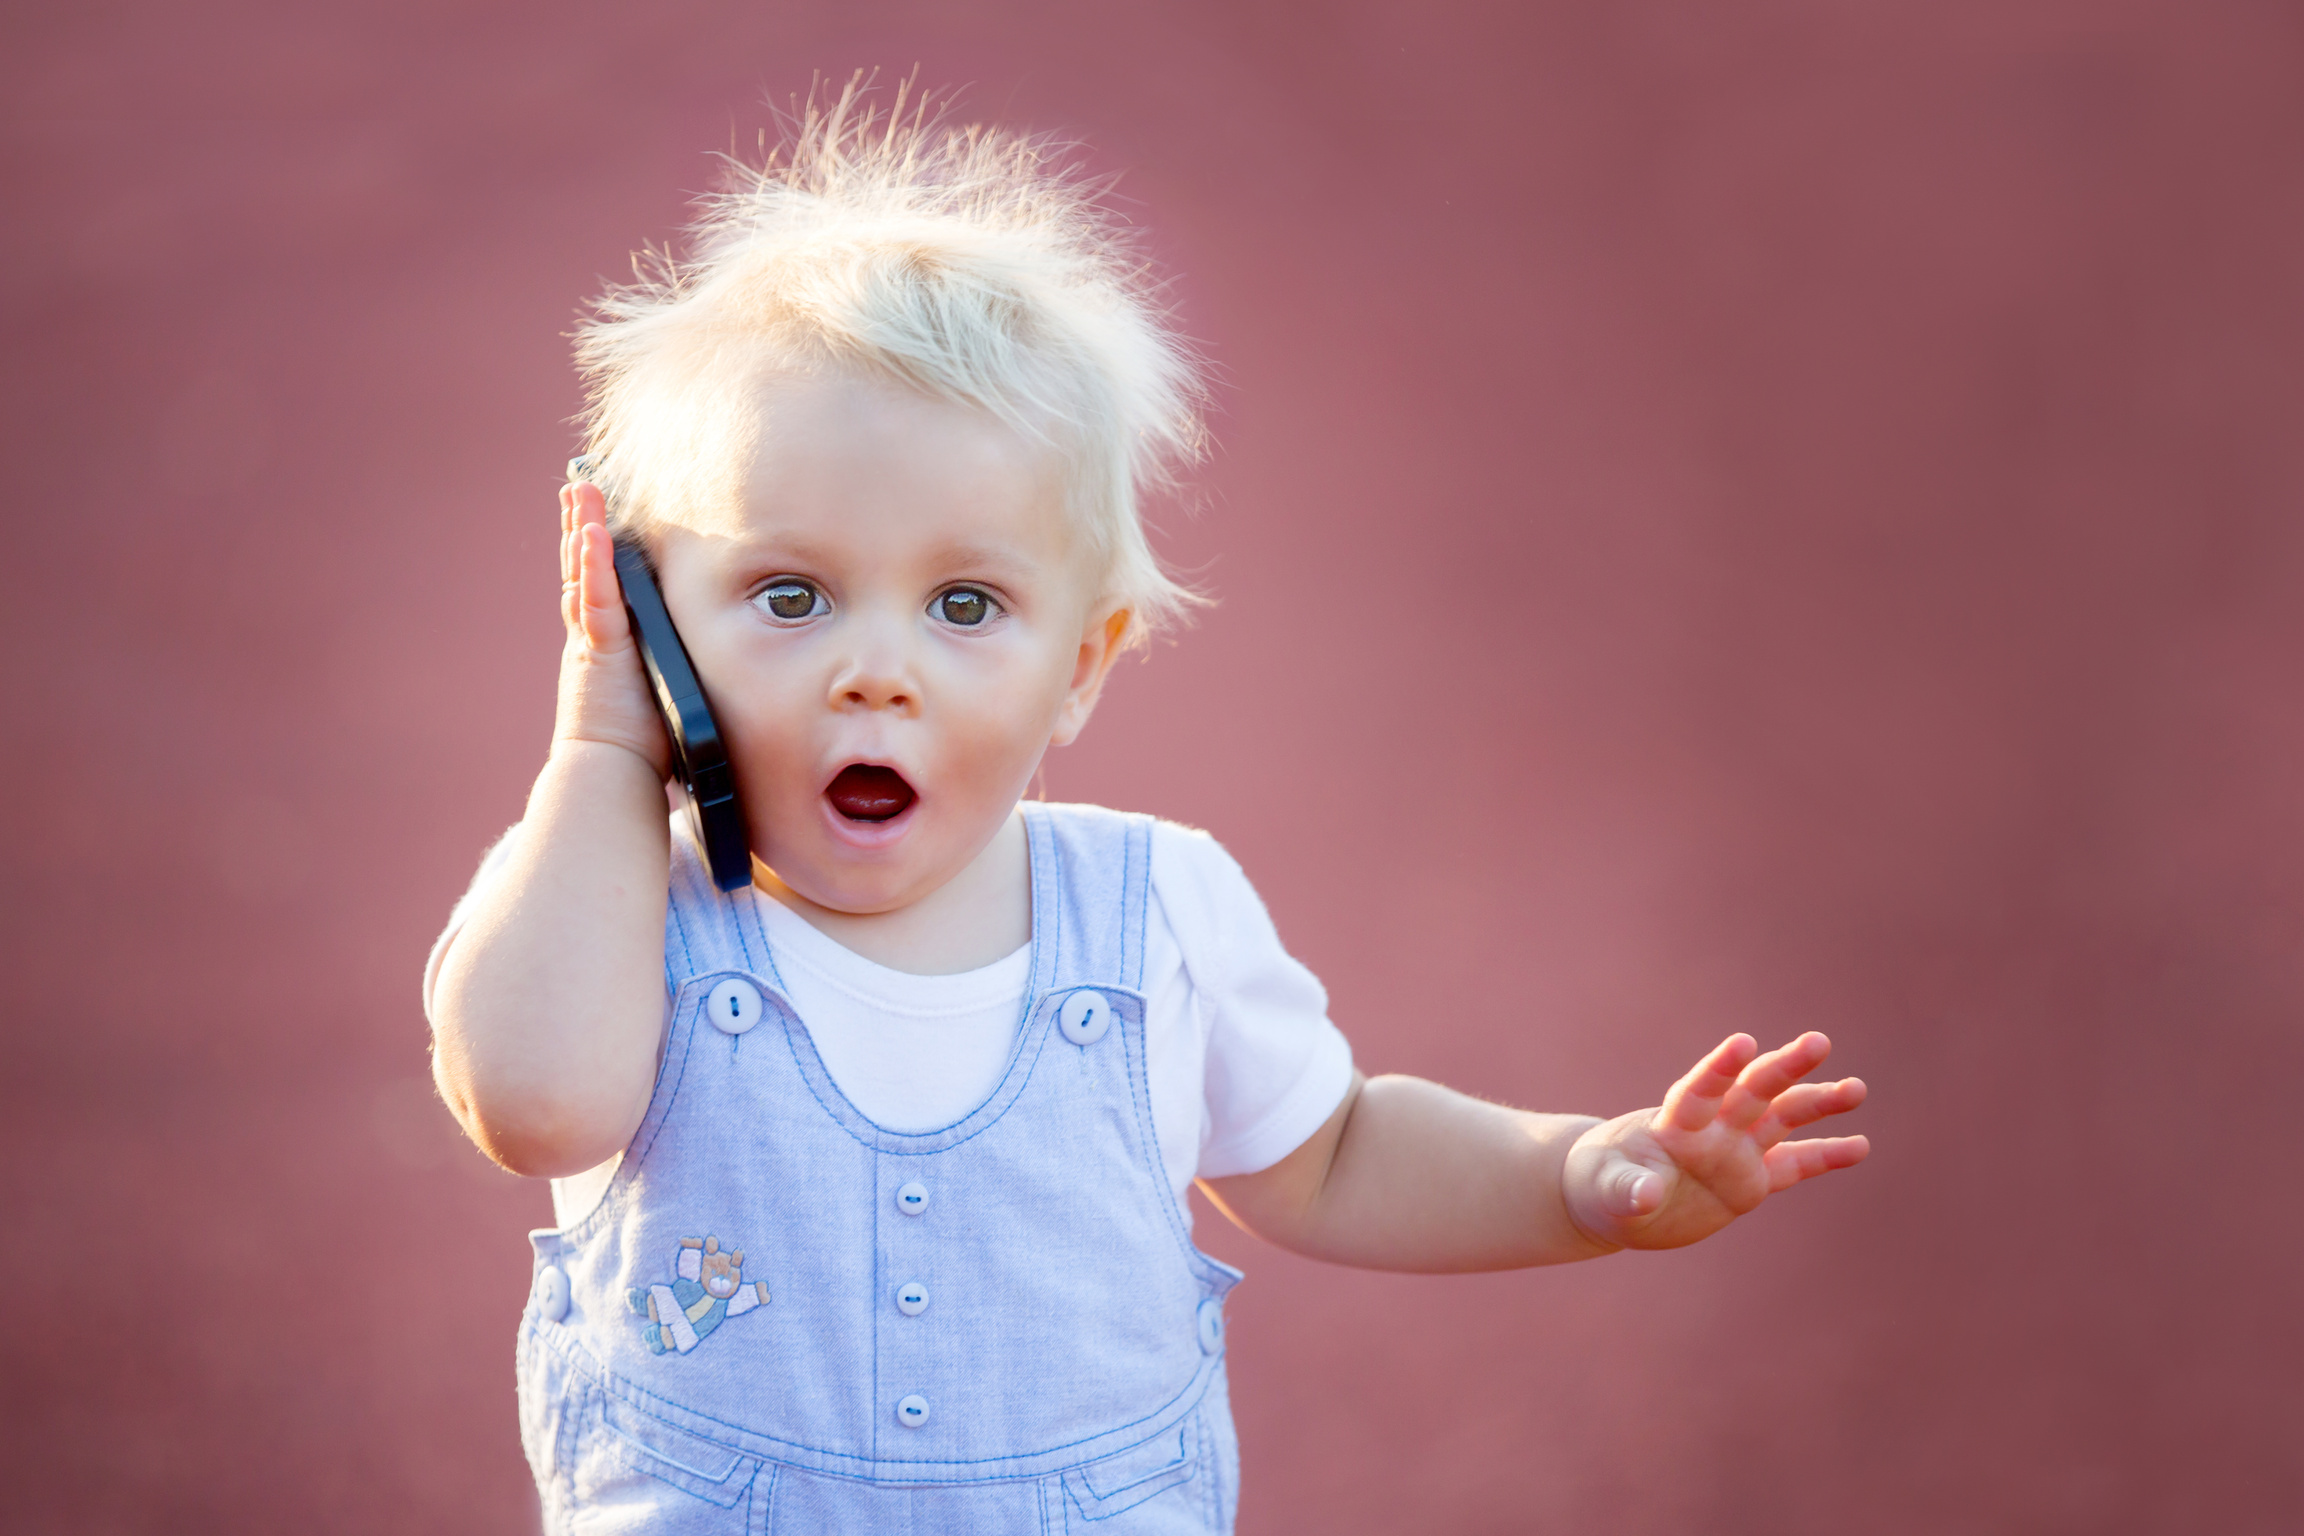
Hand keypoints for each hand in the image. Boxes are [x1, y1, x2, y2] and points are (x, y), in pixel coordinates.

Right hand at [553, 480, 671, 777]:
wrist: (612, 771)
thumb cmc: (643, 741)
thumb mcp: (663, 687)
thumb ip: (675, 664)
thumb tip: (714, 656)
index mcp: (607, 642)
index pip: (599, 583)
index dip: (596, 548)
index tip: (599, 514)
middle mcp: (593, 635)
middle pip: (583, 567)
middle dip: (582, 523)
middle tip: (580, 484)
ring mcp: (592, 641)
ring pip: (583, 574)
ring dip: (583, 529)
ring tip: (580, 489)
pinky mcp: (596, 652)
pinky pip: (595, 602)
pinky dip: (593, 567)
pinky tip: (593, 535)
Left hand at [1563, 1032, 1867, 1250]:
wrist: (1614, 1199)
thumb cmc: (1600, 1184)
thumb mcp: (1604, 1190)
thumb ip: (1626, 1189)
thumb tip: (1646, 1192)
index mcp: (1673, 1122)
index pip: (1700, 1089)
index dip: (1719, 1067)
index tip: (1744, 1043)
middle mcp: (1712, 1128)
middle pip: (1752, 1090)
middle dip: (1784, 1067)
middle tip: (1819, 1042)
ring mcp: (1735, 1151)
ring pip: (1783, 1119)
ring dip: (1818, 1102)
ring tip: (1856, 1089)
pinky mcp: (1751, 1181)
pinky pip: (1795, 1166)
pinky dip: (1826, 1156)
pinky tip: (1860, 1145)